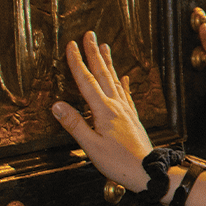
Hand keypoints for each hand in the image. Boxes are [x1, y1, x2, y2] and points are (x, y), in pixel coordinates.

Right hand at [52, 32, 153, 191]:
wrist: (148, 170)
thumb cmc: (118, 162)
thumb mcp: (91, 146)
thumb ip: (74, 124)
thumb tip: (57, 105)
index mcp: (104, 111)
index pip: (86, 81)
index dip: (77, 62)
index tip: (71, 45)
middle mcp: (116, 106)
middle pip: (102, 74)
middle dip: (94, 53)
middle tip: (89, 35)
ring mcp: (126, 110)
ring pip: (114, 80)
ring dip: (108, 63)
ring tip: (104, 47)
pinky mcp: (132, 117)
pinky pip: (125, 94)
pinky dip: (122, 83)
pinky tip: (123, 77)